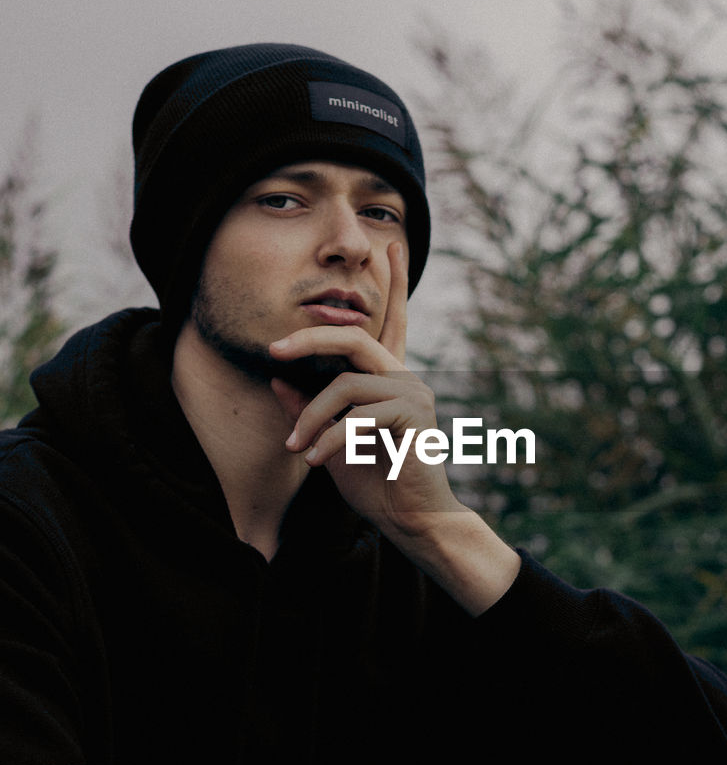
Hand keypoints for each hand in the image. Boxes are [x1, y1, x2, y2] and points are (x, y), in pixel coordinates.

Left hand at [269, 242, 456, 538]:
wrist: (409, 520)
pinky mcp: (414, 416)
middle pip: (354, 337)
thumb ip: (308, 410)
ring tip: (296, 449)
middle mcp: (404, 377)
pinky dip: (330, 437)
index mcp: (388, 378)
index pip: (390, 321)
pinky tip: (315, 460)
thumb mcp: (328, 443)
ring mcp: (413, 393)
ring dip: (311, 418)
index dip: (393, 282)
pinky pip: (359, 414)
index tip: (390, 244)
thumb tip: (277, 380)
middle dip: (309, 339)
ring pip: (345, 384)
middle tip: (273, 349)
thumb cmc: (374, 482)